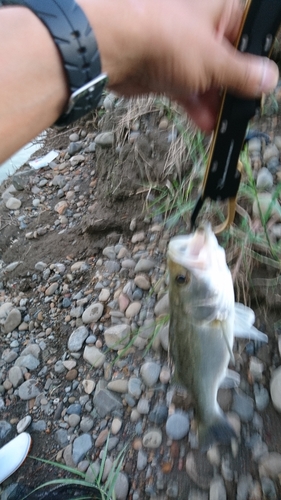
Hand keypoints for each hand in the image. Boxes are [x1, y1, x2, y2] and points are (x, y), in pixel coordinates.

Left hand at [83, 0, 278, 131]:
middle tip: (241, 110)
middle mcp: (202, 29)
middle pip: (227, 62)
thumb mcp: (214, 60)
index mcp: (220, 11)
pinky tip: (206, 124)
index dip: (254, 63)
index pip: (248, 36)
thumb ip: (242, 74)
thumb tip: (268, 78)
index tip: (259, 86)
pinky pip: (188, 91)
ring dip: (215, 103)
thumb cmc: (163, 37)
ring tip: (223, 123)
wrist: (115, 49)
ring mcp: (183, 51)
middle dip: (234, 89)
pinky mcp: (167, 72)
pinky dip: (196, 107)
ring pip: (207, 80)